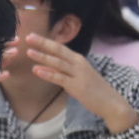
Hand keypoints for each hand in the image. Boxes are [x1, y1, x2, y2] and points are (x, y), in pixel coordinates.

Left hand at [19, 34, 138, 132]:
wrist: (110, 102)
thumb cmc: (93, 90)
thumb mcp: (77, 76)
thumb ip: (63, 70)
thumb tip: (46, 66)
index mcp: (78, 59)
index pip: (60, 48)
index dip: (46, 41)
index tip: (32, 36)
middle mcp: (78, 63)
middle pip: (58, 51)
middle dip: (43, 43)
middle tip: (28, 37)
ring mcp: (78, 74)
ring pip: (58, 63)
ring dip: (43, 57)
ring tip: (29, 52)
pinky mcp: (77, 86)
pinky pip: (60, 78)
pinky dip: (48, 73)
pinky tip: (37, 70)